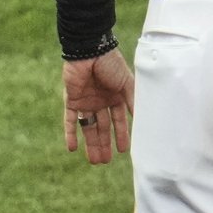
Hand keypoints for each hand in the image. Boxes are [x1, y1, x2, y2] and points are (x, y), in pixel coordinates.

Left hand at [62, 48, 135, 164]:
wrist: (90, 50)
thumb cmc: (111, 64)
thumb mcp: (127, 83)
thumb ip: (132, 101)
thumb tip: (142, 119)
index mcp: (116, 96)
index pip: (119, 120)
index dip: (122, 135)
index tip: (124, 150)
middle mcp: (101, 101)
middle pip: (102, 127)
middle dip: (104, 144)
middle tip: (105, 162)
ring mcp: (86, 101)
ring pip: (88, 127)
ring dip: (90, 143)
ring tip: (94, 160)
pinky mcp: (71, 100)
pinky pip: (69, 119)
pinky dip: (70, 133)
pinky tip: (72, 148)